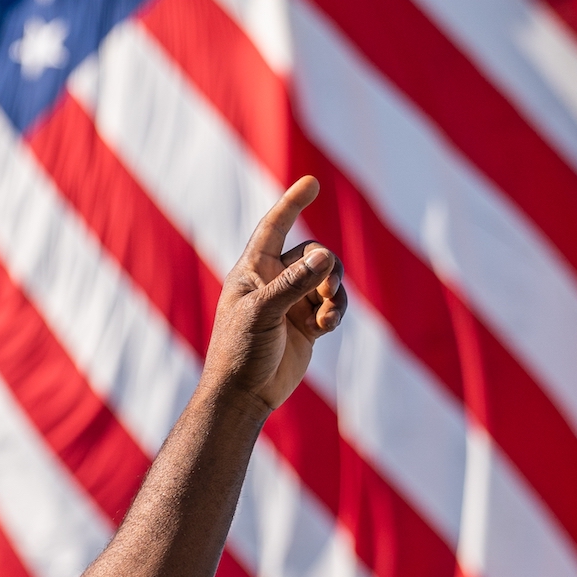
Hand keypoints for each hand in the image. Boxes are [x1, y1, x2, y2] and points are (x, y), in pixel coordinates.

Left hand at [202, 176, 346, 411]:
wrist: (244, 395)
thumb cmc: (240, 352)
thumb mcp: (264, 312)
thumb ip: (294, 283)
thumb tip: (324, 257)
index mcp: (252, 270)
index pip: (274, 227)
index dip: (292, 203)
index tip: (312, 181)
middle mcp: (272, 281)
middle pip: (313, 254)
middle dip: (327, 266)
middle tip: (327, 287)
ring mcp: (291, 302)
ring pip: (327, 279)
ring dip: (334, 291)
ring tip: (328, 312)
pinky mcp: (307, 324)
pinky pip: (333, 304)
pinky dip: (336, 311)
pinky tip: (327, 325)